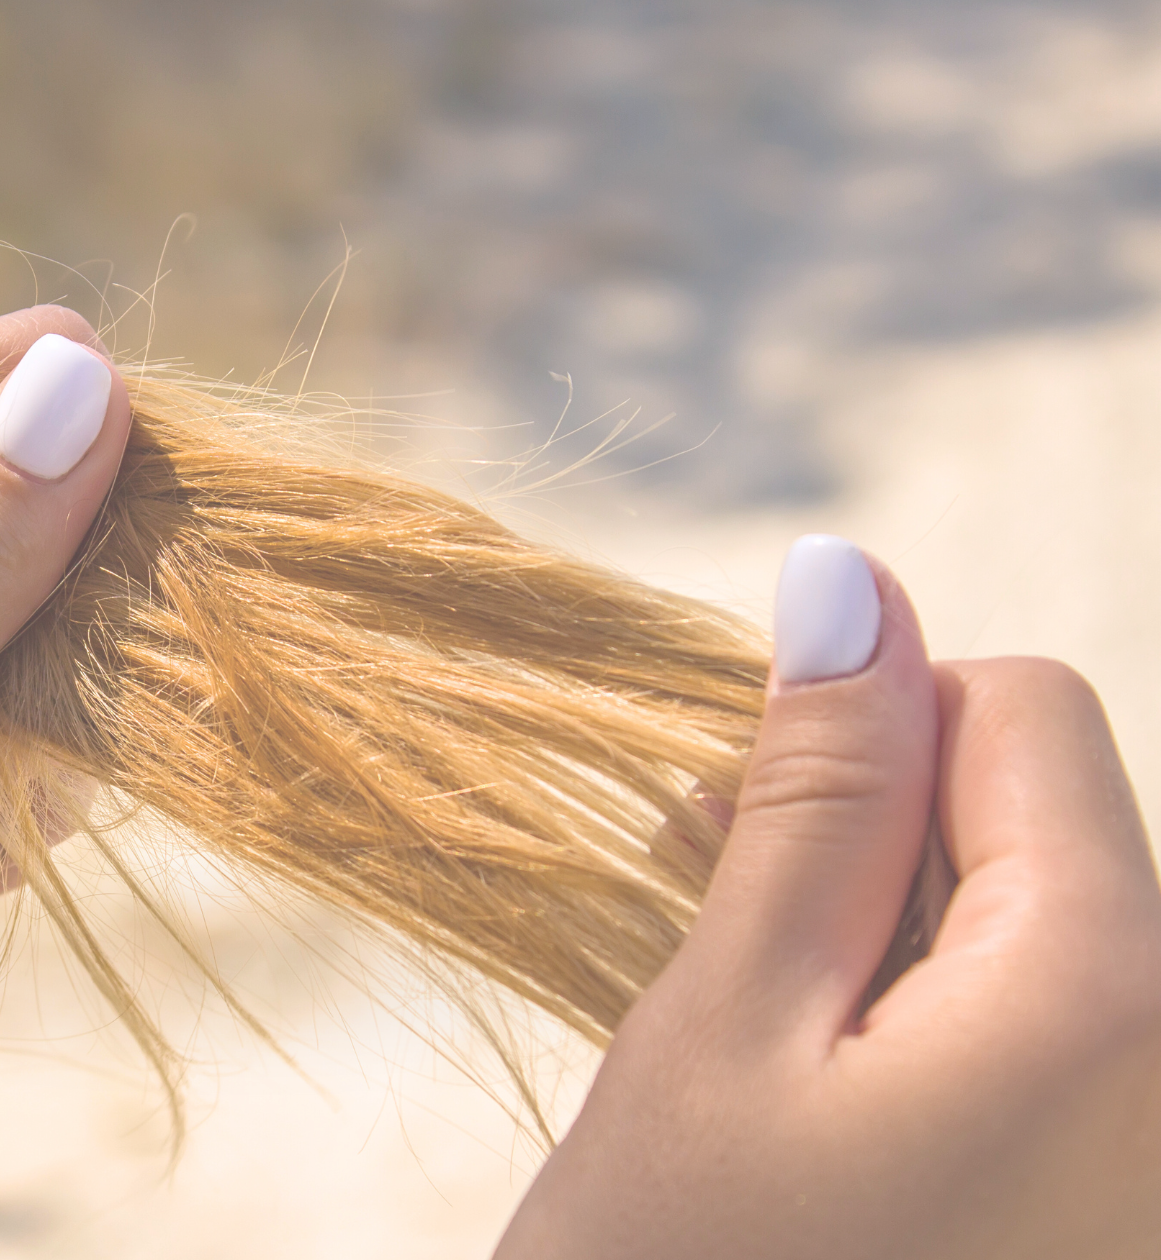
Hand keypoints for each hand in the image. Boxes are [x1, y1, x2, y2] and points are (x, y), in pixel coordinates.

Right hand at [497, 537, 1160, 1257]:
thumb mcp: (722, 1028)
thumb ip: (812, 799)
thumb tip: (849, 578)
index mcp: (1111, 998)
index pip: (1025, 711)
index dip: (865, 734)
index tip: (735, 832)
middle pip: (1051, 826)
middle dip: (875, 844)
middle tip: (712, 934)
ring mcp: (1149, 1156)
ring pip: (1042, 937)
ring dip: (887, 944)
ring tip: (754, 1042)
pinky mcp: (1108, 1206)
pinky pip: (1051, 1047)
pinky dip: (928, 1039)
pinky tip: (820, 1106)